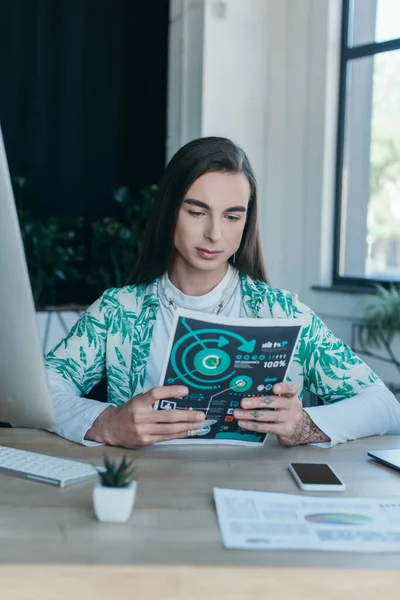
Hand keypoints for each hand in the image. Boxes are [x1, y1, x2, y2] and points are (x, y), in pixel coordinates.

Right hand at [86, 386, 205, 447]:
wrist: (110, 429)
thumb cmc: (128, 412)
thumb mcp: (138, 401)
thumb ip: (154, 400)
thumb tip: (179, 398)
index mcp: (138, 403)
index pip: (155, 393)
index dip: (170, 391)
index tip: (185, 390)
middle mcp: (140, 417)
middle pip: (167, 416)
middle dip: (187, 416)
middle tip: (201, 415)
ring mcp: (142, 431)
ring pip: (169, 429)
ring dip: (187, 427)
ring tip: (199, 424)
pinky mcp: (145, 441)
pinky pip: (166, 437)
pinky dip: (179, 434)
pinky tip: (188, 431)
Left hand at [233, 382, 303, 444]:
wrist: (299, 429)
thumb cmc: (286, 411)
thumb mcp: (284, 400)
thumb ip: (271, 395)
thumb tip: (248, 393)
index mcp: (292, 395)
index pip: (291, 388)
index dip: (283, 387)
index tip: (274, 388)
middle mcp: (293, 406)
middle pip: (274, 402)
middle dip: (256, 402)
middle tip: (243, 403)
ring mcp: (290, 418)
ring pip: (267, 415)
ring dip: (250, 415)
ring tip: (238, 413)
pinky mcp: (285, 430)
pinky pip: (266, 427)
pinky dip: (252, 425)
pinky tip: (243, 423)